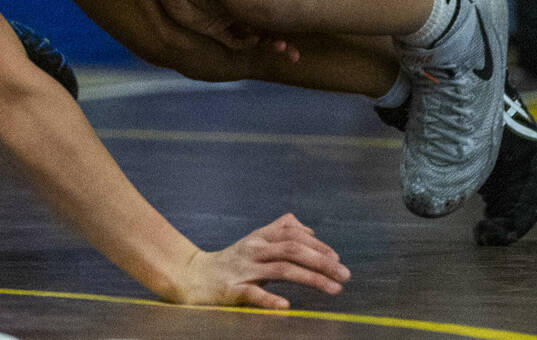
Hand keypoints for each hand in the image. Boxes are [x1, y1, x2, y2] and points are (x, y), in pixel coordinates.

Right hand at [173, 213, 348, 308]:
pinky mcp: (231, 290)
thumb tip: (309, 229)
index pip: (293, 233)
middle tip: (345, 274)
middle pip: (292, 249)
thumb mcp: (254, 241)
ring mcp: (243, 269)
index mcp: (260, 237)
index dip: (317, 244)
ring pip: (281, 269)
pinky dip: (270, 300)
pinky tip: (286, 307)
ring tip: (333, 289)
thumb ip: (279, 231)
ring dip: (311, 279)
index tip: (337, 258)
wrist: (192, 276)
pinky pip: (253, 294)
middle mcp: (253, 249)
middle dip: (322, 260)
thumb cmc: (230, 261)